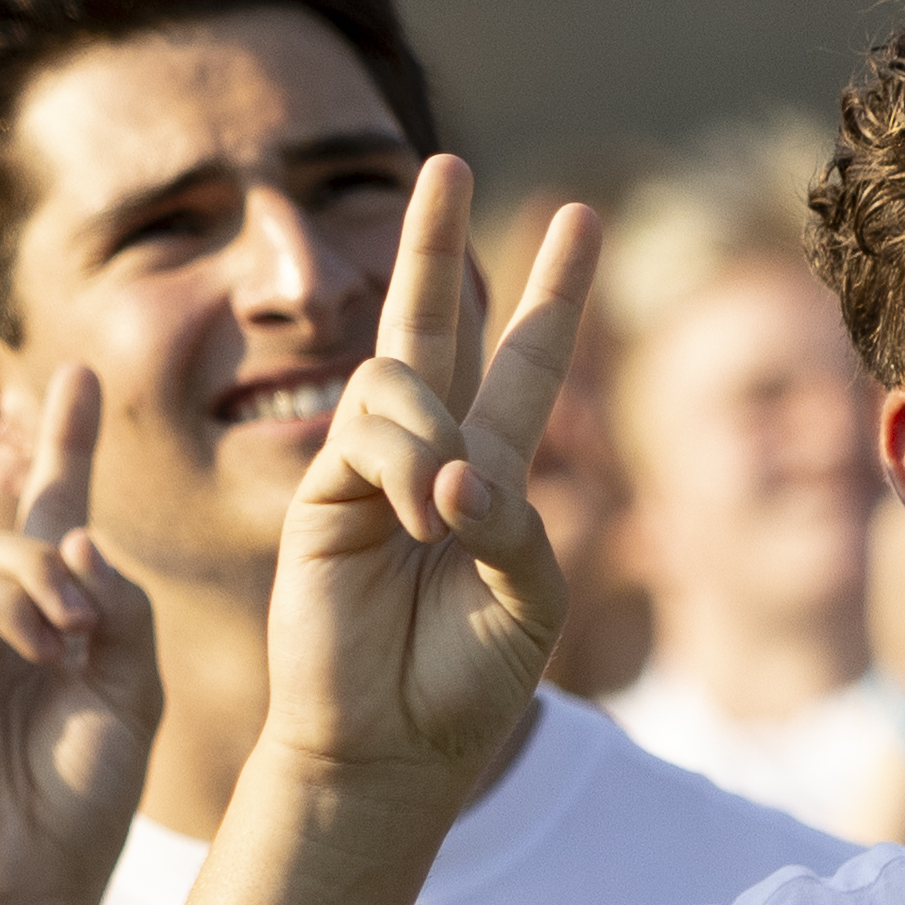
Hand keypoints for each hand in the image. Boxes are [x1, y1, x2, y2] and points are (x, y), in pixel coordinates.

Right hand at [0, 358, 150, 904]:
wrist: (30, 884)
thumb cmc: (81, 797)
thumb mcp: (136, 687)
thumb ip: (121, 603)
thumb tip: (77, 541)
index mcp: (54, 614)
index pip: (55, 508)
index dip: (63, 441)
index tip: (76, 377)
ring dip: (44, 575)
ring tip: (76, 639)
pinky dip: (18, 604)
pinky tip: (50, 646)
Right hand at [253, 163, 592, 811]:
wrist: (387, 744)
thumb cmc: (467, 682)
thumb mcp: (530, 594)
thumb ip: (511, 515)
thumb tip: (448, 469)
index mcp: (496, 472)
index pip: (529, 361)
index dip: (554, 291)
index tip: (584, 216)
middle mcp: (430, 453)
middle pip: (432, 321)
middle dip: (434, 241)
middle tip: (443, 161)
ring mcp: (368, 470)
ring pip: (398, 377)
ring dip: (433, 437)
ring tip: (443, 517)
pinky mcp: (320, 492)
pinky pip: (367, 429)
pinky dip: (406, 464)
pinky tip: (420, 516)